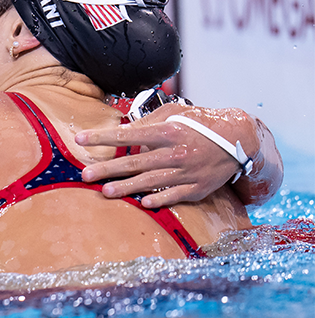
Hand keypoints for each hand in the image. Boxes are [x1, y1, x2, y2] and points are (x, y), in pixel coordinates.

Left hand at [76, 103, 248, 207]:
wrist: (238, 140)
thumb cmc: (200, 124)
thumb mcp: (174, 114)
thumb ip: (148, 123)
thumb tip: (123, 132)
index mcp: (166, 132)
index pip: (127, 135)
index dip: (102, 137)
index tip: (80, 139)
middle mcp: (174, 153)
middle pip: (135, 163)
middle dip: (108, 169)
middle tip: (85, 175)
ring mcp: (186, 172)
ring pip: (151, 181)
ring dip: (127, 187)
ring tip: (106, 191)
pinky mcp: (196, 188)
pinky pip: (174, 195)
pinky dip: (159, 199)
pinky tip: (142, 203)